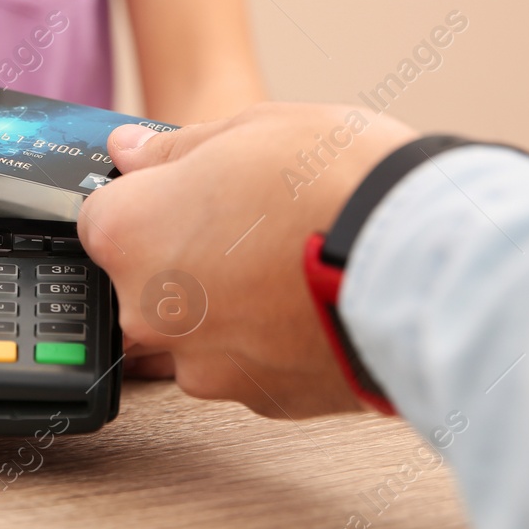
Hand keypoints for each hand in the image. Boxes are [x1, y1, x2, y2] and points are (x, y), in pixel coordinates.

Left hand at [77, 103, 415, 416]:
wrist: (425, 265)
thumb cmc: (338, 184)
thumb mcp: (252, 127)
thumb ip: (175, 149)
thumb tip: (131, 151)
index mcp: (131, 235)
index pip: (102, 217)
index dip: (148, 199)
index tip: (185, 192)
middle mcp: (150, 310)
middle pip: (143, 280)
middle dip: (185, 255)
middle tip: (253, 223)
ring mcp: (203, 364)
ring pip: (197, 330)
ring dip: (229, 304)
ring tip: (294, 263)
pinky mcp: (260, 401)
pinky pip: (249, 364)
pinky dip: (272, 340)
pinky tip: (314, 302)